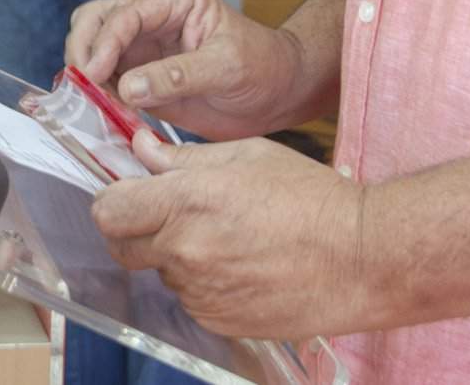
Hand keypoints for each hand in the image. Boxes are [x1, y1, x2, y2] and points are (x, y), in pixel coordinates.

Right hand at [65, 0, 299, 141]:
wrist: (279, 94)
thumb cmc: (264, 67)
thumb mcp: (226, 68)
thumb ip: (177, 76)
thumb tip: (128, 87)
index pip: (127, 12)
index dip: (105, 42)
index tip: (93, 73)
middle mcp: (153, 17)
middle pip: (96, 20)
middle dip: (84, 49)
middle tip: (84, 85)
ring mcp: (144, 46)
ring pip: (94, 48)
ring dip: (88, 76)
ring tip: (96, 105)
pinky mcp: (141, 76)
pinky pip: (107, 82)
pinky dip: (99, 97)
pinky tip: (107, 116)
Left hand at [91, 134, 368, 340]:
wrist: (361, 258)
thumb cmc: (311, 198)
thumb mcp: (247, 155)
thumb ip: (184, 158)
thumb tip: (141, 149)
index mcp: (187, 201)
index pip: (109, 210)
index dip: (114, 200)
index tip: (129, 194)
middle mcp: (186, 250)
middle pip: (123, 246)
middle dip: (136, 229)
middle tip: (170, 215)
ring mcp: (201, 292)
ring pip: (162, 272)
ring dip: (177, 255)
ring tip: (228, 237)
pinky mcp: (219, 319)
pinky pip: (191, 298)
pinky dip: (204, 282)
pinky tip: (242, 264)